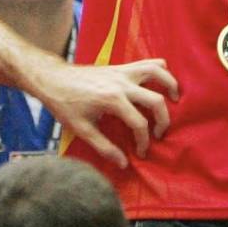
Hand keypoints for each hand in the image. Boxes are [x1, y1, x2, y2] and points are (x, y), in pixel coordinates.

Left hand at [38, 57, 179, 168]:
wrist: (52, 78)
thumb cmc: (64, 104)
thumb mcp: (82, 130)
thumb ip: (104, 148)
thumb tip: (124, 164)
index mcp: (112, 100)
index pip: (139, 124)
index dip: (143, 141)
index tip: (141, 152)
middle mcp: (121, 83)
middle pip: (155, 100)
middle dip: (163, 120)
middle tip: (159, 133)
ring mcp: (122, 71)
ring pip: (156, 71)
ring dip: (169, 84)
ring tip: (175, 99)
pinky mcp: (119, 66)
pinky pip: (146, 62)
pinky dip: (158, 69)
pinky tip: (160, 82)